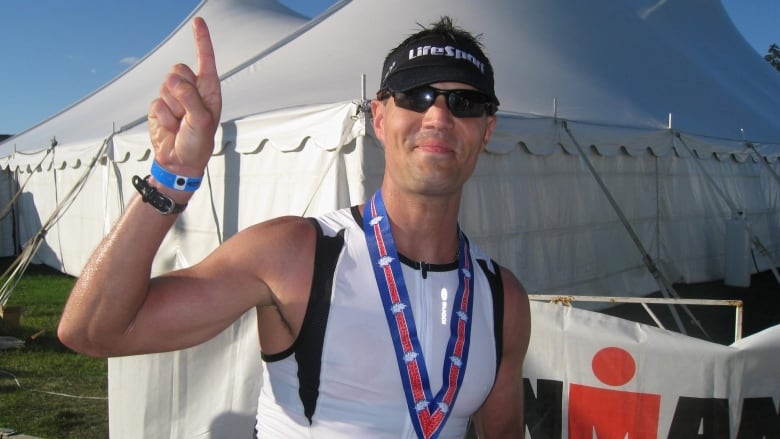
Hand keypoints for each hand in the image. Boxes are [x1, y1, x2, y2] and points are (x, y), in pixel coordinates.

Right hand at [148, 17, 221, 176]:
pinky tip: (170, 128)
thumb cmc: (198, 144)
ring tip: (180, 123)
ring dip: (173, 107)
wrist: (179, 163)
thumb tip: (174, 80)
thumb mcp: (202, 121)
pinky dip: (163, 117)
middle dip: (182, 91)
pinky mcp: (158, 107)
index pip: (206, 60)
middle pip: (179, 70)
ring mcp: (174, 98)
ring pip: (166, 86)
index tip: (198, 22)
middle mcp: (192, 91)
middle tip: (188, 114)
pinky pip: (156, 103)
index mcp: (208, 91)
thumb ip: (190, 99)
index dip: (202, 41)